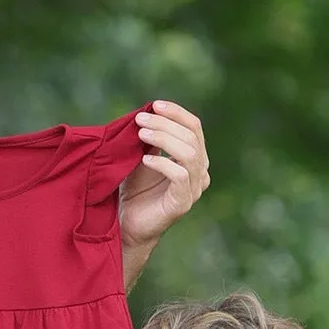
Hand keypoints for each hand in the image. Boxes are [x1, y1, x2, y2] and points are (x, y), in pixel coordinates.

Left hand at [119, 101, 209, 252]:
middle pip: (192, 137)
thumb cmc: (135, 190)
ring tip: (141, 135)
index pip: (194, 127)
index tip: (154, 105)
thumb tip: (151, 110)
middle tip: (140, 120)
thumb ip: (152, 137)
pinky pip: (180, 176)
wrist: (128, 224)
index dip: (177, 112)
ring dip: (164, 139)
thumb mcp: (143, 155)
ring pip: (190, 154)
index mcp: (194, 158)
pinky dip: (162, 163)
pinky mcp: (183, 204)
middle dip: (165, 124)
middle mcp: (199, 173)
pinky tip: (144, 160)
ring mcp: (194, 189)